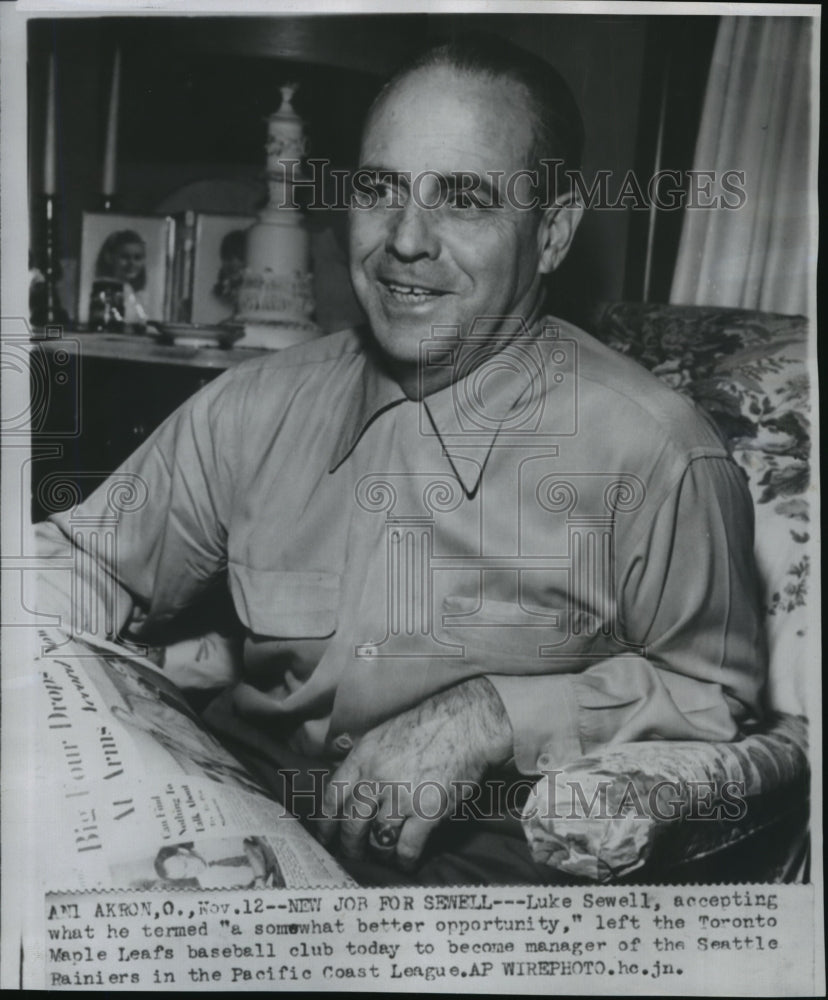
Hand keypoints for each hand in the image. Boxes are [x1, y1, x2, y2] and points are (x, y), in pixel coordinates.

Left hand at [316, 677, 512, 869]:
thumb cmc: (427, 727)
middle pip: (351, 823)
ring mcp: (402, 795)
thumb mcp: (383, 734)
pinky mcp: (428, 811)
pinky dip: (404, 861)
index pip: (332, 797)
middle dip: (349, 845)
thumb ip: (363, 761)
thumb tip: (347, 789)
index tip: (326, 838)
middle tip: (353, 855)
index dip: (326, 823)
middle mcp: (377, 777)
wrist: (466, 723)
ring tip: (382, 858)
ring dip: (378, 854)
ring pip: (378, 839)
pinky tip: (405, 862)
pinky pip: (407, 847)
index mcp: (363, 756)